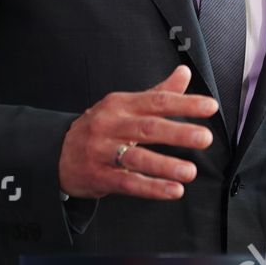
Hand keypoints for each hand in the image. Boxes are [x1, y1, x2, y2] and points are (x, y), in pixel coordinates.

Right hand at [58, 65, 217, 199]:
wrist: (56, 152)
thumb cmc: (99, 128)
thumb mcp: (124, 105)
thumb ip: (157, 93)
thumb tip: (184, 73)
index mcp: (120, 105)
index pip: (156, 101)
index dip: (185, 103)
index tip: (210, 107)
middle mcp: (111, 125)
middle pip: (148, 128)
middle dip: (178, 133)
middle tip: (204, 138)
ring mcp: (102, 152)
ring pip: (137, 158)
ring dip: (166, 165)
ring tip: (190, 172)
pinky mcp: (98, 176)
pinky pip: (128, 183)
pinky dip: (152, 188)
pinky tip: (173, 190)